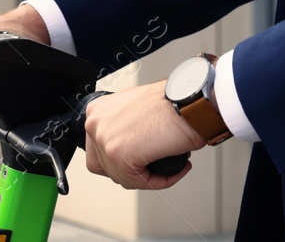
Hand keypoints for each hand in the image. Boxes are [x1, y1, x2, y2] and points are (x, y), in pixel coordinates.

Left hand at [82, 80, 205, 189]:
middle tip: (154, 166)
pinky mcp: (119, 153)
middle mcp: (95, 122)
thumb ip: (123, 129)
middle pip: (106, 166)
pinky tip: (173, 170)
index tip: (137, 162)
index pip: (97, 150)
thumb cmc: (171, 103)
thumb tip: (128, 149)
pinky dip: (158, 181)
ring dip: (147, 177)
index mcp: (97, 110)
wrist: (189, 102)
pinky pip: (137, 181)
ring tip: (166, 168)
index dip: (120, 161)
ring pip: (121, 176)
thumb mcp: (135, 110)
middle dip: (133, 171)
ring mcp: (104, 138)